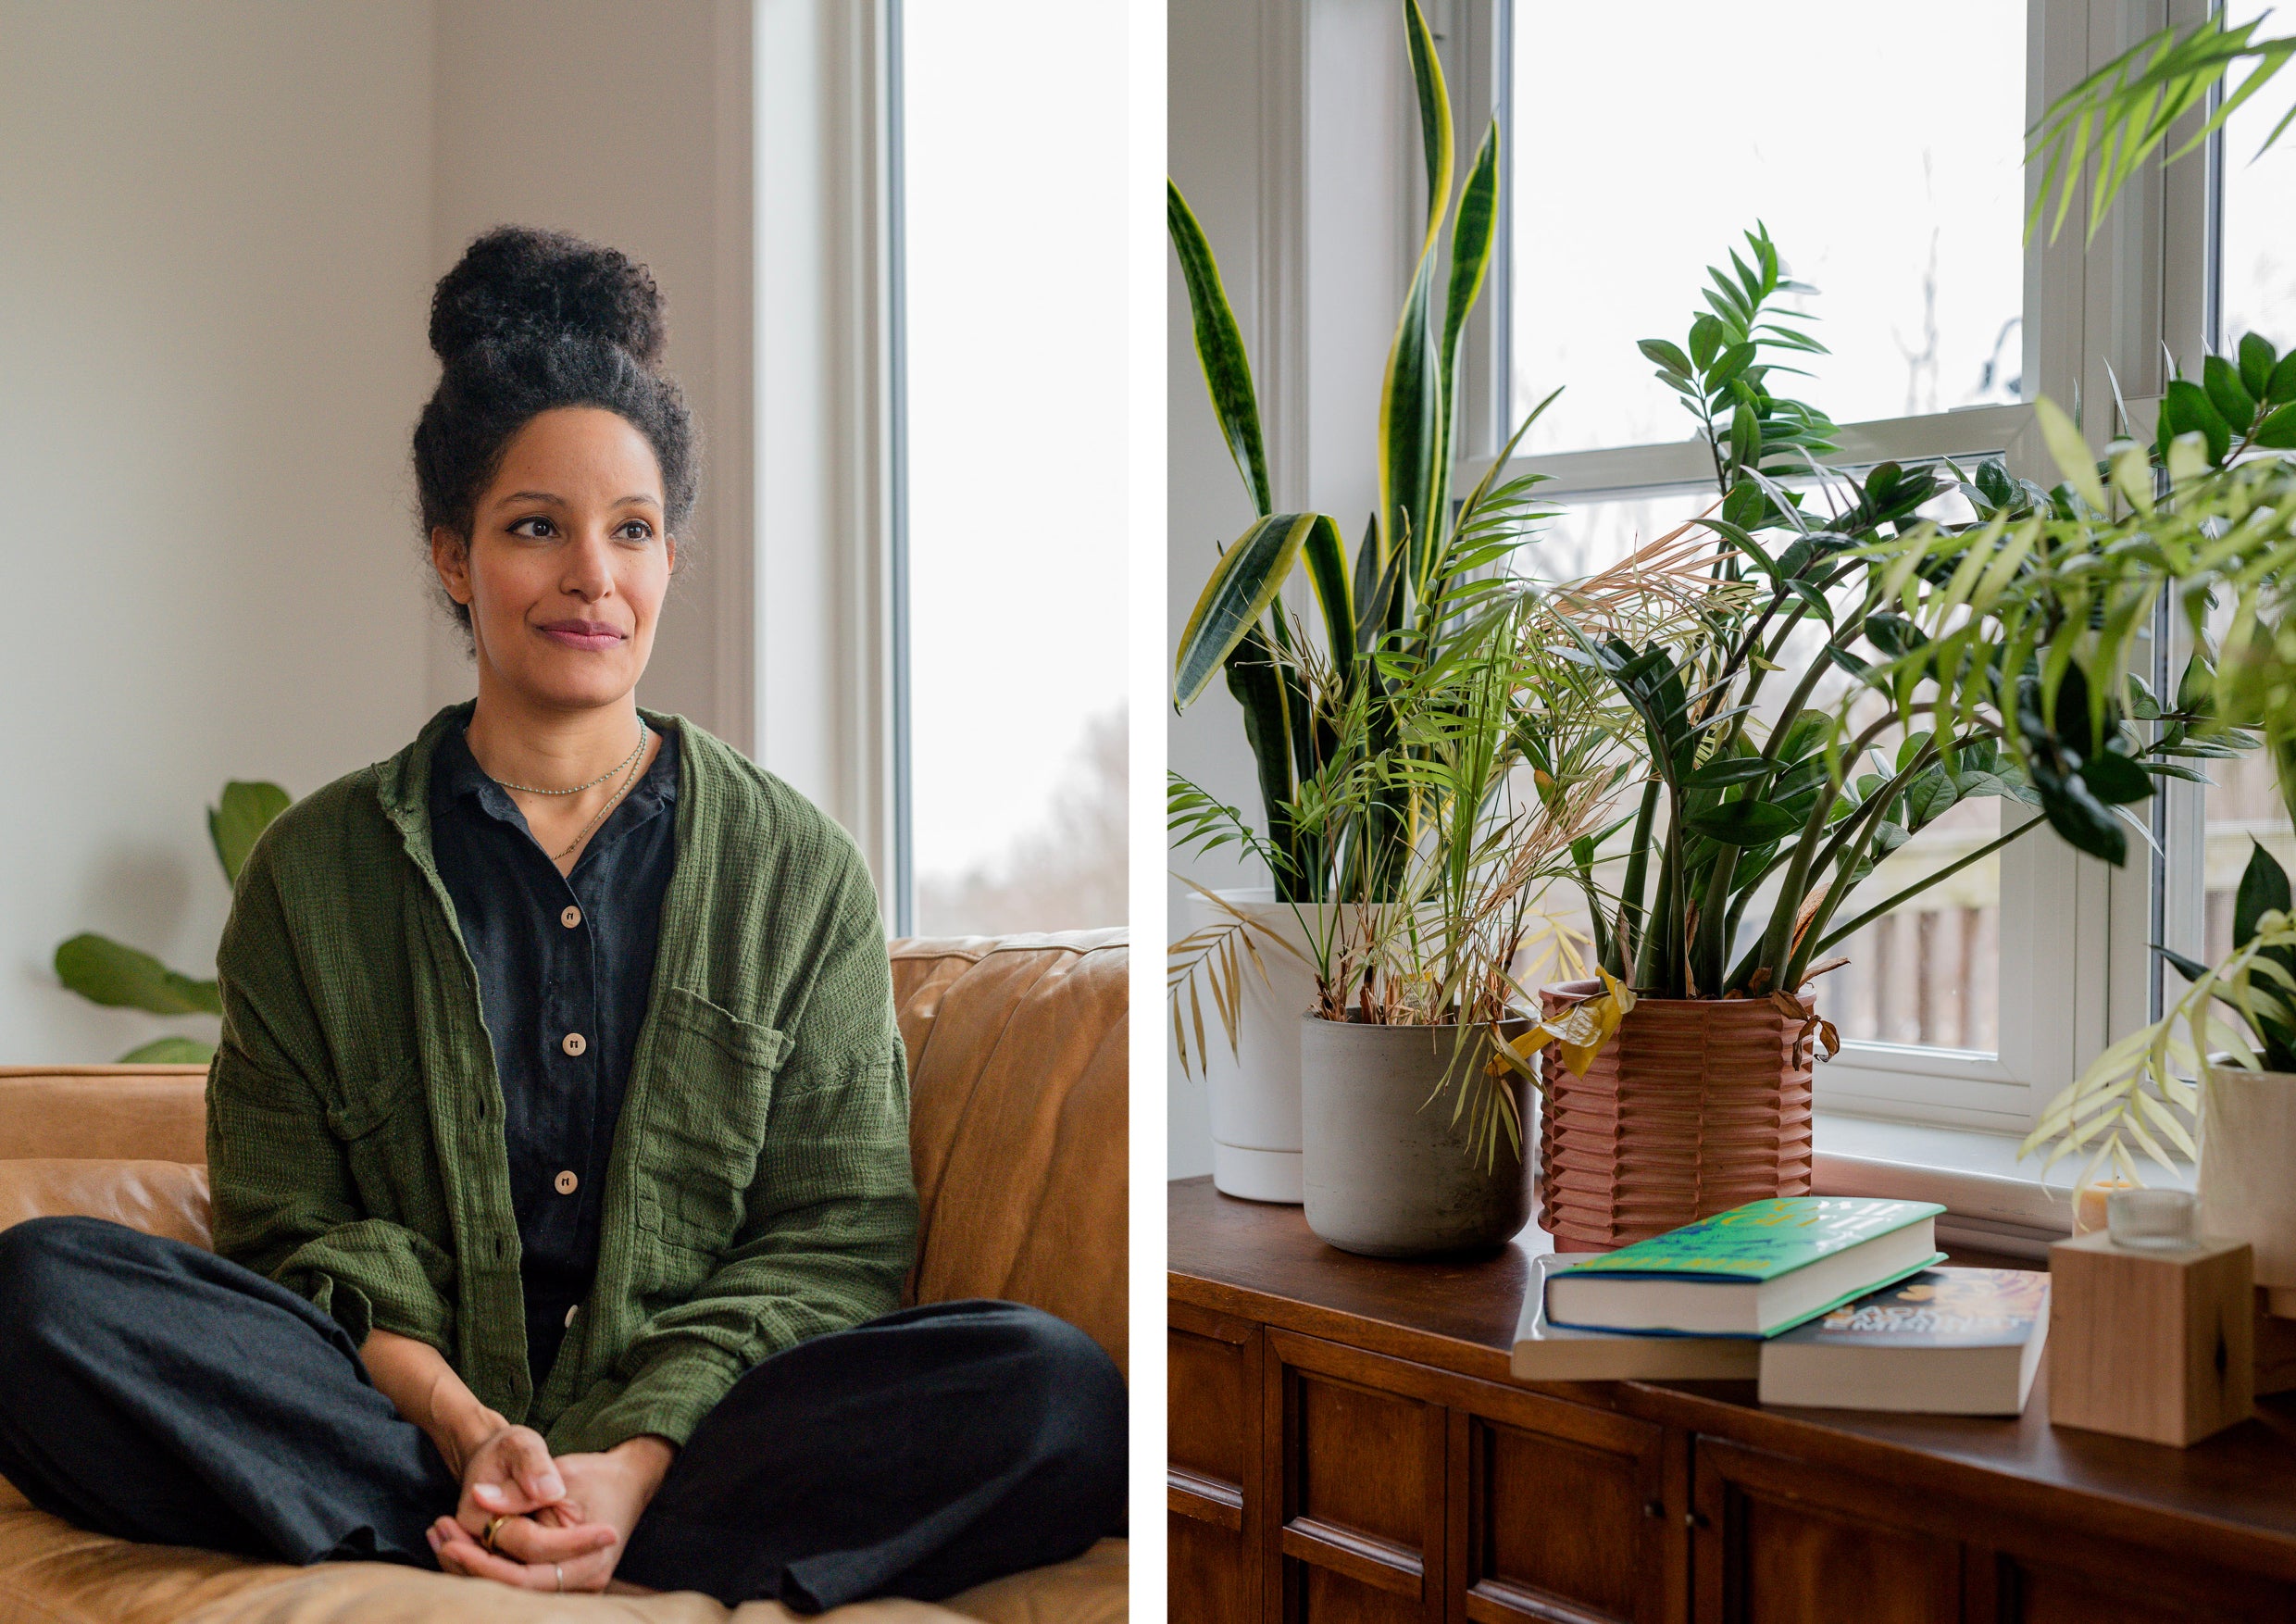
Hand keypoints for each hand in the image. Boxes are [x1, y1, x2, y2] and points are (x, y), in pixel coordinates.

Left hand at [430, 1434, 673, 1592]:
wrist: (623, 1481)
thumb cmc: (594, 1475)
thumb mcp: (559, 1473)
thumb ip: (520, 1492)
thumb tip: (478, 1499)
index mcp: (590, 1558)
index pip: (526, 1569)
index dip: (484, 1557)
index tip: (450, 1535)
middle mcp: (582, 1582)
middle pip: (512, 1588)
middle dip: (470, 1564)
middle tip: (439, 1536)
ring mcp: (568, 1586)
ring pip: (507, 1590)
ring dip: (469, 1566)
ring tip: (439, 1535)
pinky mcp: (553, 1581)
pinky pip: (511, 1582)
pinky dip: (481, 1565)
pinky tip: (454, 1544)